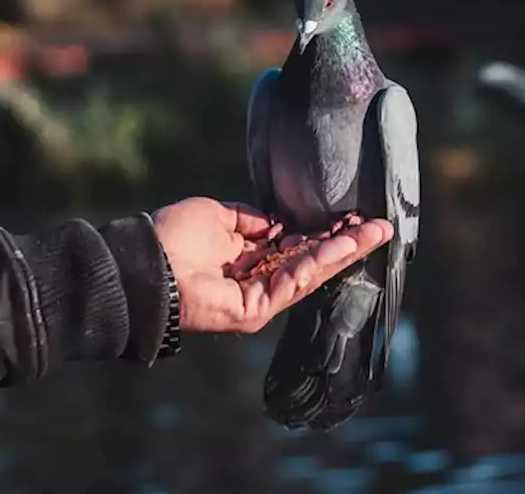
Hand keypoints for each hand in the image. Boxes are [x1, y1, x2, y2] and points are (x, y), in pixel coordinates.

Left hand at [151, 197, 392, 334]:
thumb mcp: (217, 214)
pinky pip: (292, 285)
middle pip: (311, 261)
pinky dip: (317, 264)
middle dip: (346, 243)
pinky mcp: (255, 309)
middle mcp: (257, 278)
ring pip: (309, 273)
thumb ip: (249, 219)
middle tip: (380, 226)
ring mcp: (258, 297)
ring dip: (341, 252)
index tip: (353, 215)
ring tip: (371, 233)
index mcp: (248, 256)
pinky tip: (340, 246)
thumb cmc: (171, 236)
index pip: (296, 245)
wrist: (145, 263)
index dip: (324, 231)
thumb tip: (275, 219)